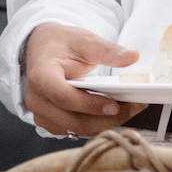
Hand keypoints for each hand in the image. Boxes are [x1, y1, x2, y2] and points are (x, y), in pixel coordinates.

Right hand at [21, 24, 142, 137]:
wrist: (42, 49)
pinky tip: (111, 113)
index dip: (91, 105)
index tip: (115, 104)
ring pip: (77, 130)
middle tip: (134, 106)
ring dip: (104, 123)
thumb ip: (107, 50)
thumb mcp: (84, 40)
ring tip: (127, 108)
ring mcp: (41, 114)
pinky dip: (96, 124)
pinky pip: (75, 131)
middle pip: (74, 120)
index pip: (64, 98)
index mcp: (41, 76)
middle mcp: (37, 99)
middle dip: (107, 118)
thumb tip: (132, 57)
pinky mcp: (50, 122)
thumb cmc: (60, 44)